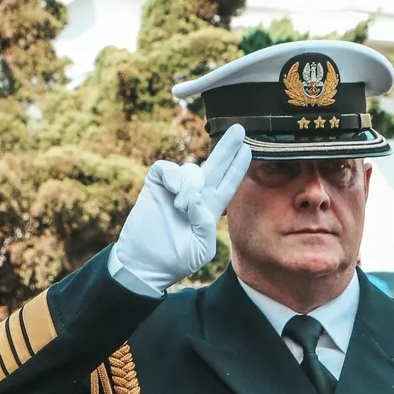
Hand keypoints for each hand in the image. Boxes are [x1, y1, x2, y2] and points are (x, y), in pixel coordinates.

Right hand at [110, 124, 250, 294]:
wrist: (144, 264)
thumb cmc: (174, 260)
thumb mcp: (201, 248)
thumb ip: (205, 223)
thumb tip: (197, 197)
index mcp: (210, 210)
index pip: (229, 183)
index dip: (238, 167)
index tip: (249, 149)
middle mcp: (195, 195)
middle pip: (215, 165)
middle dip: (227, 147)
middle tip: (239, 130)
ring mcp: (174, 189)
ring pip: (191, 168)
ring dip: (190, 184)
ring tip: (181, 206)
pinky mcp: (155, 185)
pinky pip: (167, 167)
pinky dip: (172, 175)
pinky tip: (171, 190)